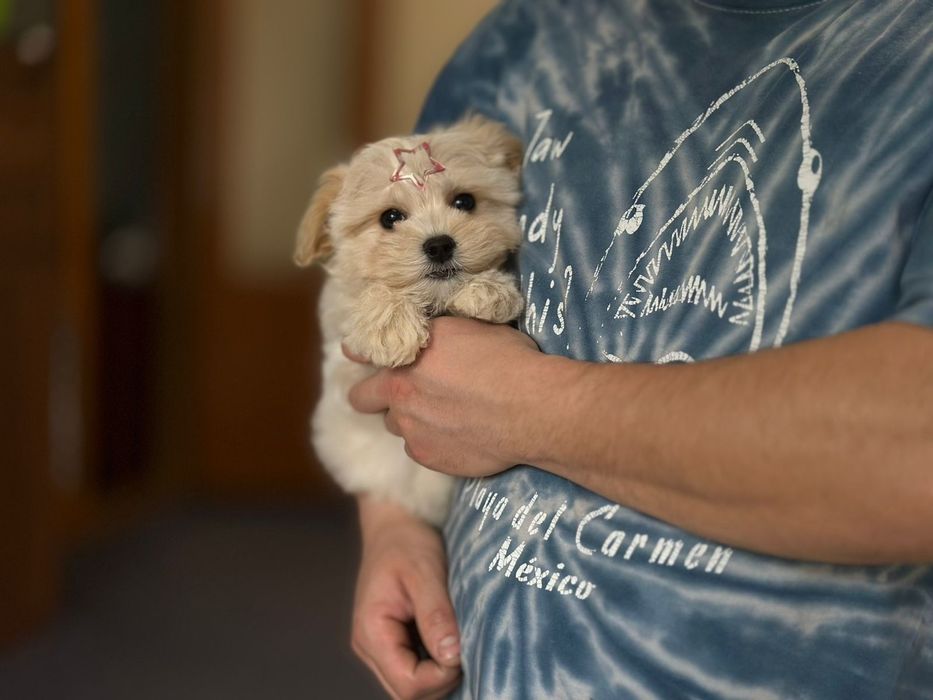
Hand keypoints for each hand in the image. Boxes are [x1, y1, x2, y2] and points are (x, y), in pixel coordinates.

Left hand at [347, 317, 542, 477]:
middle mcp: (398, 392)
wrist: (532, 408)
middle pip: (362, 398)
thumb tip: (425, 337)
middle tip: (397, 394)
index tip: (364, 357)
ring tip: (443, 415)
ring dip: (409, 419)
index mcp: (405, 356)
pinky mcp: (427, 457)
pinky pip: (418, 448)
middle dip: (373, 395)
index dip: (362, 355)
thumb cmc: (508, 360)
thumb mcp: (467, 329)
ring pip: (395, 425)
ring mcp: (410, 429)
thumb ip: (434, 336)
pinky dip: (431, 442)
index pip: (360, 352)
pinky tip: (457, 435)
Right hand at [352, 497, 461, 698]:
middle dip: (442, 679)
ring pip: (411, 686)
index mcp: (371, 631)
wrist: (395, 524)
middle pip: (408, 693)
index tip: (465, 650)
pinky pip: (414, 669)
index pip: (408, 683)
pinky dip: (435, 664)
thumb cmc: (407, 542)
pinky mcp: (392, 642)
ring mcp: (379, 647)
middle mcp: (370, 647)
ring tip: (459, 642)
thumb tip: (452, 656)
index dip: (441, 676)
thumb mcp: (425, 573)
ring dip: (439, 674)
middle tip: (468, 649)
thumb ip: (436, 615)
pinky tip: (450, 640)